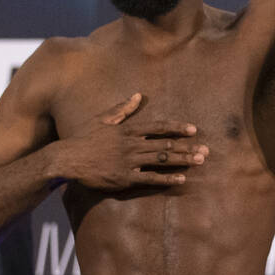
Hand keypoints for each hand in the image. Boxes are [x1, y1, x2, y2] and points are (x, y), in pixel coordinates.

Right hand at [61, 93, 206, 189]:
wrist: (68, 159)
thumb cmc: (85, 138)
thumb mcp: (103, 119)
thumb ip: (123, 109)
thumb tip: (137, 95)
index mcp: (128, 130)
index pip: (158, 127)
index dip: (177, 128)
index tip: (193, 130)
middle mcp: (132, 144)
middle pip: (165, 145)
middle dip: (187, 147)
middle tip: (206, 150)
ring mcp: (129, 161)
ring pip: (161, 160)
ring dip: (182, 160)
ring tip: (199, 161)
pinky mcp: (125, 177)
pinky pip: (150, 179)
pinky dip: (167, 179)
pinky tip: (182, 179)